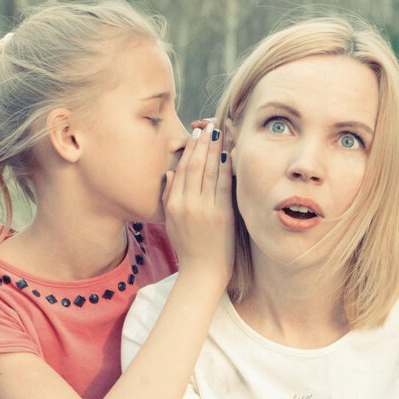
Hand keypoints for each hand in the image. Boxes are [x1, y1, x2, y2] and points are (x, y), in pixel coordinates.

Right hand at [162, 119, 233, 284]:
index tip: (196, 134)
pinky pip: (224, 185)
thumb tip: (169, 173)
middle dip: (203, 143)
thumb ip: (169, 197)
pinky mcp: (222, 215)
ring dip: (215, 150)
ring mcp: (205, 209)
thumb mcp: (171, 222)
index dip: (190, 149)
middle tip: (210, 126)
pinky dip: (226, 168)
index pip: (182, 169)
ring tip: (220, 133)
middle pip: (195, 166)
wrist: (202, 272)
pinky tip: (229, 155)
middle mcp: (187, 204)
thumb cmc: (188, 248)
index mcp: (174, 205)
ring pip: (209, 172)